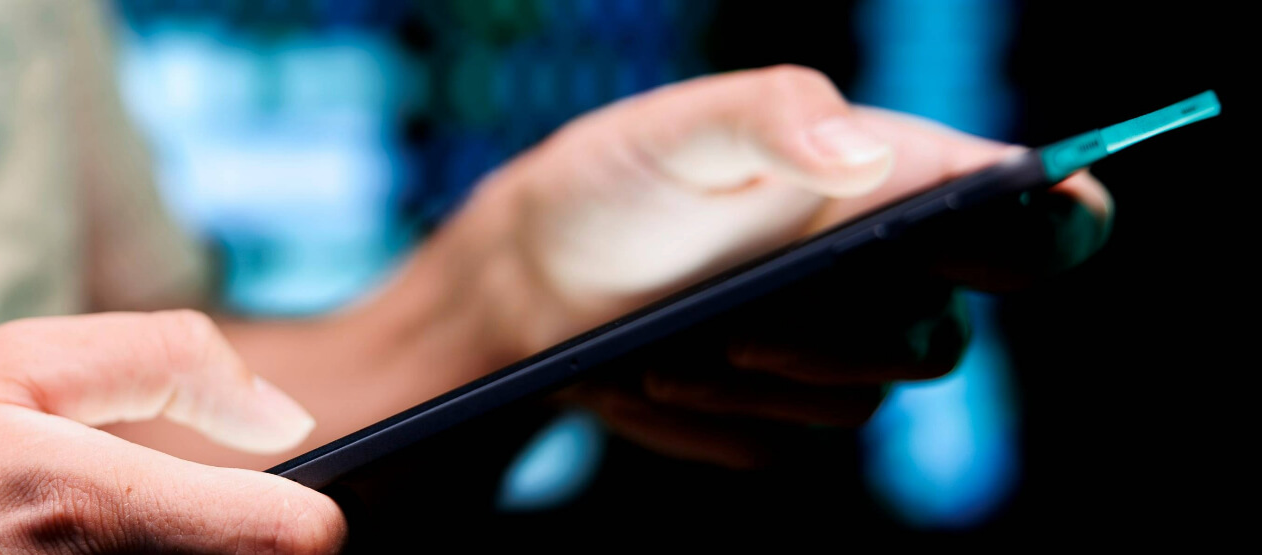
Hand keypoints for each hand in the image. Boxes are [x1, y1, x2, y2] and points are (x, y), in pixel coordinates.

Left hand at [447, 66, 1110, 466]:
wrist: (528, 274)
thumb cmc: (616, 181)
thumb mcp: (679, 128)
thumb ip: (771, 117)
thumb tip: (863, 153)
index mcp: (894, 185)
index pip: (1036, 213)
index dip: (1060, 224)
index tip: (1028, 230)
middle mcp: (884, 274)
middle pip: (939, 343)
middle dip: (840, 341)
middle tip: (743, 326)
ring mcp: (836, 351)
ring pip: (853, 404)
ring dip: (759, 383)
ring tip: (671, 348)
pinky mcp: (777, 412)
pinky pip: (775, 444)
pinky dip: (711, 417)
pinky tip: (651, 376)